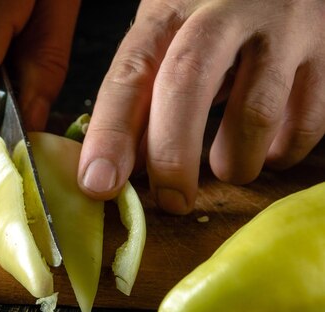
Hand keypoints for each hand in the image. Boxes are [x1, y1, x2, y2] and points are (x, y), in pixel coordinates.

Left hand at [78, 0, 324, 213]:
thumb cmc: (209, 21)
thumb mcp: (166, 45)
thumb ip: (142, 101)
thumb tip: (121, 171)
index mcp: (168, 11)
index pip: (129, 73)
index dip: (110, 134)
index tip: (98, 183)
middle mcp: (223, 12)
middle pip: (186, 84)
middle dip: (172, 156)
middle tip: (171, 202)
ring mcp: (281, 28)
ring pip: (256, 111)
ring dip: (236, 160)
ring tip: (226, 166)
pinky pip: (306, 123)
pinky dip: (281, 152)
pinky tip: (266, 147)